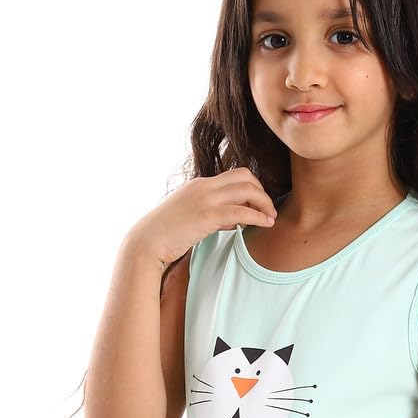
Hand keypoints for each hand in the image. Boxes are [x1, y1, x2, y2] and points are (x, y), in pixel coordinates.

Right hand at [123, 167, 278, 265]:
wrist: (146, 242)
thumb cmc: (167, 234)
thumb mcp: (191, 217)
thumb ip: (214, 215)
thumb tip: (234, 222)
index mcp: (201, 184)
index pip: (236, 175)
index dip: (253, 188)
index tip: (257, 206)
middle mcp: (205, 186)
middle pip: (246, 176)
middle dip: (263, 192)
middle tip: (269, 210)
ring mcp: (206, 199)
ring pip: (248, 190)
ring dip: (265, 203)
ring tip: (270, 218)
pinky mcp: (207, 215)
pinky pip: (241, 211)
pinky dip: (258, 217)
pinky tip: (265, 225)